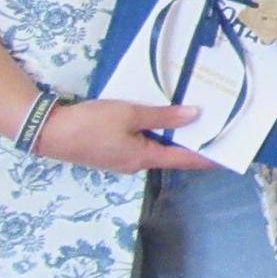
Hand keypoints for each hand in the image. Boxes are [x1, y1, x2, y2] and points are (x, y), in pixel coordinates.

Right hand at [35, 99, 219, 172]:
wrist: (49, 131)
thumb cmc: (90, 124)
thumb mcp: (130, 114)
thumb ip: (163, 116)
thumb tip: (194, 116)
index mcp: (144, 158)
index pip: (184, 160)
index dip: (206, 157)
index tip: (227, 156)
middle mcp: (136, 162)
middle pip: (171, 154)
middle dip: (191, 142)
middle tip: (213, 127)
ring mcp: (122, 157)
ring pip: (155, 146)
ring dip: (172, 134)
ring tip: (192, 118)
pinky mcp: (111, 149)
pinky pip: (140, 141)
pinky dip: (154, 131)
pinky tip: (159, 117)